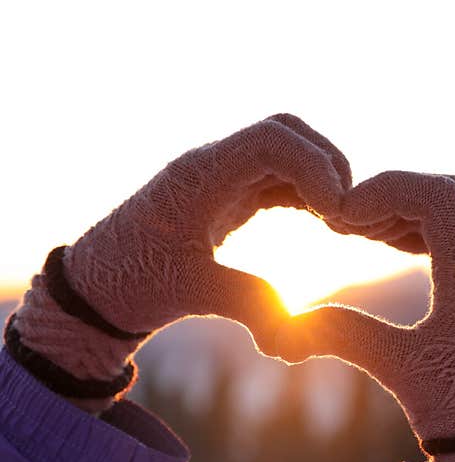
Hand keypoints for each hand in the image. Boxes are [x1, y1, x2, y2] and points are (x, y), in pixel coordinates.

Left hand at [64, 114, 350, 348]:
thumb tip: (294, 328)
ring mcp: (222, 177)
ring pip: (287, 152)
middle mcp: (213, 165)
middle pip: (285, 133)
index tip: (336, 211)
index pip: (270, 140)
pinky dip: (308, 192)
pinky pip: (279, 177)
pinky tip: (325, 222)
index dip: (314, 165)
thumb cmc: (135, 284)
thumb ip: (248, 302)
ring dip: (321, 177)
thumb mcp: (191, 293)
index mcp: (200, 175)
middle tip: (347, 213)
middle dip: (326, 164)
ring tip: (341, 222)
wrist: (100, 288)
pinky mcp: (229, 195)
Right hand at [275, 171, 454, 461]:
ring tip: (362, 232)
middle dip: (396, 193)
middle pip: (450, 192)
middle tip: (351, 219)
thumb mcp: (397, 365)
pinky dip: (424, 233)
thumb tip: (286, 324)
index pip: (436, 194)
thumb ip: (342, 334)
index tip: (345, 216)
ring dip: (409, 212)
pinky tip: (389, 248)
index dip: (385, 189)